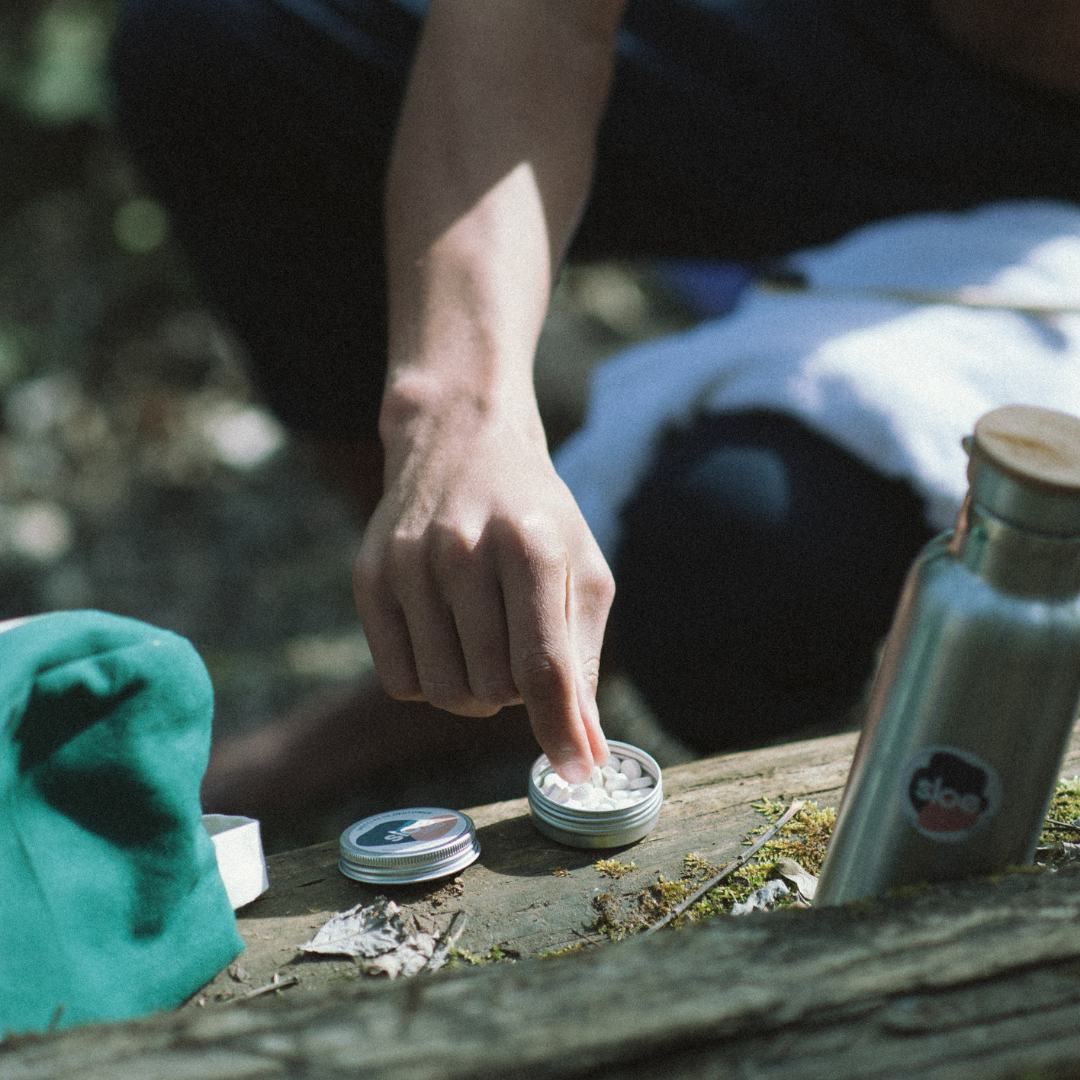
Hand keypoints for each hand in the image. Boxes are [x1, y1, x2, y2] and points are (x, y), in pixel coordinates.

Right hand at [353, 408, 612, 781]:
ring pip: (444, 692)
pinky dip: (431, 679)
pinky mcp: (368, 578)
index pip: (543, 665)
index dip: (561, 729)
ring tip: (485, 641)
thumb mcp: (579, 570)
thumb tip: (586, 749)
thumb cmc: (534, 516)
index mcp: (530, 546)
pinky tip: (446, 636)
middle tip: (520, 647)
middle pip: (493, 688)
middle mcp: (462, 551)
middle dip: (516, 691)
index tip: (579, 774)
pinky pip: (399, 679)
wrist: (459, 443)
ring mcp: (407, 564)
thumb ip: (581, 658)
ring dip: (474, 690)